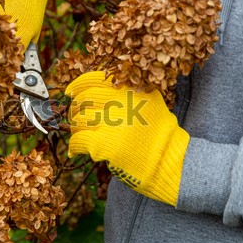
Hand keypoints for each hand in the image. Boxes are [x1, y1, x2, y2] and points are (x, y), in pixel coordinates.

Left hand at [65, 72, 189, 205]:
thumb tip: (93, 89)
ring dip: (76, 129)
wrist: (172, 163)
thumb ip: (126, 93)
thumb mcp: (150, 103)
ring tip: (82, 136)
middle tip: (77, 119)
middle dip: (76, 110)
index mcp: (131, 90)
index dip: (78, 85)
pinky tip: (76, 151)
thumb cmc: (159, 136)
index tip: (70, 92)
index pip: (95, 79)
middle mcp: (122, 102)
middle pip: (83, 100)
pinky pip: (78, 140)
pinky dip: (74, 146)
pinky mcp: (105, 144)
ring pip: (79, 119)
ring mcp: (113, 123)